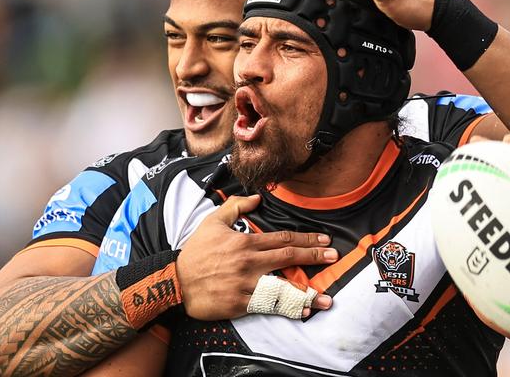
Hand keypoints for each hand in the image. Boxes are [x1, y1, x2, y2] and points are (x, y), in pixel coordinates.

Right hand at [175, 194, 336, 319]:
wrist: (176, 282)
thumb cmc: (196, 252)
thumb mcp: (213, 222)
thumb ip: (235, 207)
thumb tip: (257, 197)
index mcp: (246, 242)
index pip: (283, 239)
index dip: (306, 239)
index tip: (324, 240)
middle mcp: (250, 262)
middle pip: (288, 257)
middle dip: (313, 256)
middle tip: (333, 256)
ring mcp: (246, 284)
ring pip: (282, 286)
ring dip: (306, 292)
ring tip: (326, 297)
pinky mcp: (241, 303)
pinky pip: (268, 306)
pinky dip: (286, 309)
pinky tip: (302, 311)